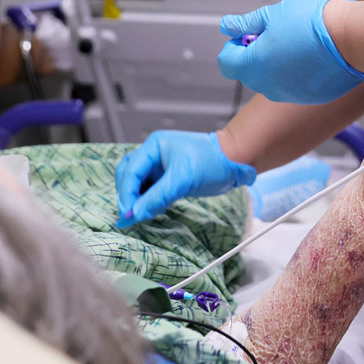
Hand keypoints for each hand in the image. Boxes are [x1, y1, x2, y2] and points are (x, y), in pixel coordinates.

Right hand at [115, 130, 257, 225]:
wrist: (236, 162)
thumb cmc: (213, 161)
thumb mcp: (183, 179)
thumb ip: (157, 197)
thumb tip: (134, 214)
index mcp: (154, 146)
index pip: (130, 171)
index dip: (126, 193)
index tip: (127, 214)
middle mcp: (154, 154)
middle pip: (129, 176)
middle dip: (129, 196)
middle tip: (131, 216)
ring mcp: (161, 166)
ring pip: (139, 184)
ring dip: (138, 199)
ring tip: (141, 214)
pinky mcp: (169, 178)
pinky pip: (151, 190)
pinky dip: (149, 201)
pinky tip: (152, 210)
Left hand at [218, 0, 363, 104]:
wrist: (351, 38)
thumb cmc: (314, 22)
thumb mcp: (273, 14)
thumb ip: (246, 24)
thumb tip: (227, 26)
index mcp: (253, 66)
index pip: (226, 62)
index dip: (235, 44)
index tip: (251, 32)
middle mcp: (268, 87)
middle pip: (249, 73)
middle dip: (255, 54)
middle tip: (276, 33)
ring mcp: (290, 95)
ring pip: (272, 81)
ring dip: (276, 64)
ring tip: (298, 42)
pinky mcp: (310, 98)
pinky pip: (295, 87)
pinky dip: (298, 73)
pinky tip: (314, 55)